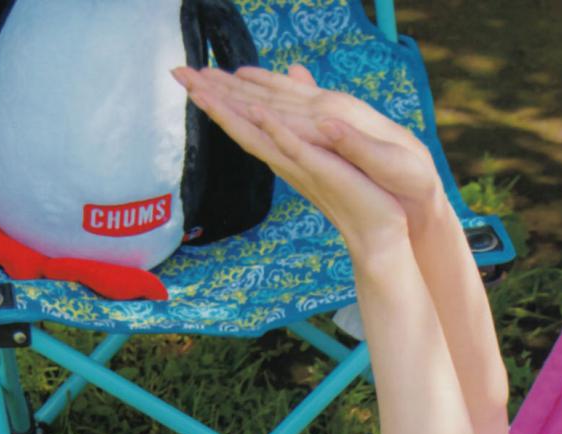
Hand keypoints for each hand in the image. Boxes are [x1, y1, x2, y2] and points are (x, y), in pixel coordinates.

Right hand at [172, 66, 410, 254]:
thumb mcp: (335, 148)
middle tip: (178, 73)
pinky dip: (277, 131)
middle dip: (211, 98)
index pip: (250, 120)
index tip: (192, 75)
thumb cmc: (362, 193)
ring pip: (260, 135)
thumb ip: (311, 119)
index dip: (222, 96)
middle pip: (243, 124)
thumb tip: (297, 80)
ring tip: (201, 90)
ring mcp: (304, 165)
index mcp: (291, 150)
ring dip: (231, 112)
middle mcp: (289, 158)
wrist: (382, 233)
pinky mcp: (325, 172)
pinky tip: (257, 114)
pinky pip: (296, 149)